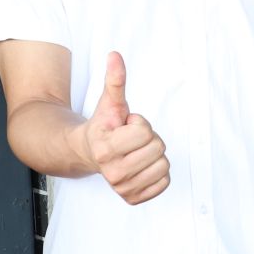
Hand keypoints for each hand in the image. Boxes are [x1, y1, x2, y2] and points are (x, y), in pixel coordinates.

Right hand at [78, 52, 169, 204]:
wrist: (88, 153)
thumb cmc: (104, 126)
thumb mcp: (110, 103)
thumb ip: (115, 80)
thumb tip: (115, 55)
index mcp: (106, 149)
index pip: (145, 132)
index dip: (139, 123)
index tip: (126, 126)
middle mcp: (113, 173)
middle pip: (158, 148)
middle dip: (148, 139)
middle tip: (131, 140)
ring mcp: (123, 188)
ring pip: (164, 166)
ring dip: (153, 156)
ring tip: (135, 152)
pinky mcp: (132, 198)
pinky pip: (164, 183)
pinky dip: (157, 173)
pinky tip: (141, 166)